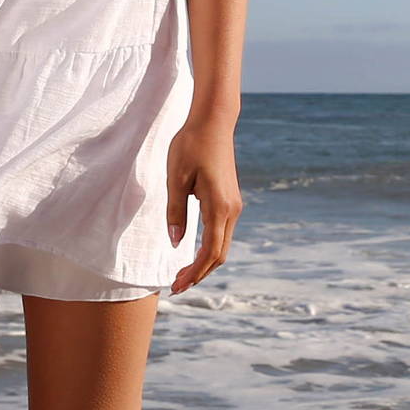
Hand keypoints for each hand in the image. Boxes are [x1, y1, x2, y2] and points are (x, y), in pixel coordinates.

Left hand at [164, 122, 241, 294]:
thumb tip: (176, 242)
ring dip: (204, 263)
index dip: (194, 273)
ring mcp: (234, 205)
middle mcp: (232, 210)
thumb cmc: (191, 145)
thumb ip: (175, 212)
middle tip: (176, 286)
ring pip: (222, 245)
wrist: (213, 122)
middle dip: (198, 274)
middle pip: (219, 255)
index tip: (177, 286)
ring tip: (182, 274)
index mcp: (219, 207)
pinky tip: (194, 253)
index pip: (209, 252)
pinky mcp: (231, 200)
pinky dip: (209, 248)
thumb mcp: (175, 179)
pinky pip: (222, 233)